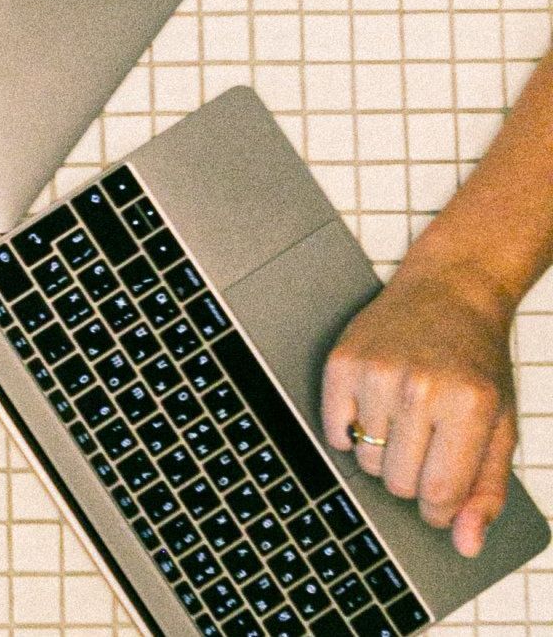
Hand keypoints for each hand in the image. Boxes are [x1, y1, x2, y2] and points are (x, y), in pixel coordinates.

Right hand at [321, 258, 518, 556]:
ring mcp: (376, 374)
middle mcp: (421, 388)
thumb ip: (486, 490)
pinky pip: (334, 432)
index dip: (440, 508)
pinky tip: (376, 408)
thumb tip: (465, 542)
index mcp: (470, 406)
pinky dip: (352, 433)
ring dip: (383, 452)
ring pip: (366, 461)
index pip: (440, 493)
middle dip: (412, 477)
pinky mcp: (342, 363)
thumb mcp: (500, 425)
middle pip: (398, 482)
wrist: (449, 292)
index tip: (442, 497)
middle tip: (427, 444)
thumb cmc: (476, 362)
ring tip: (404, 418)